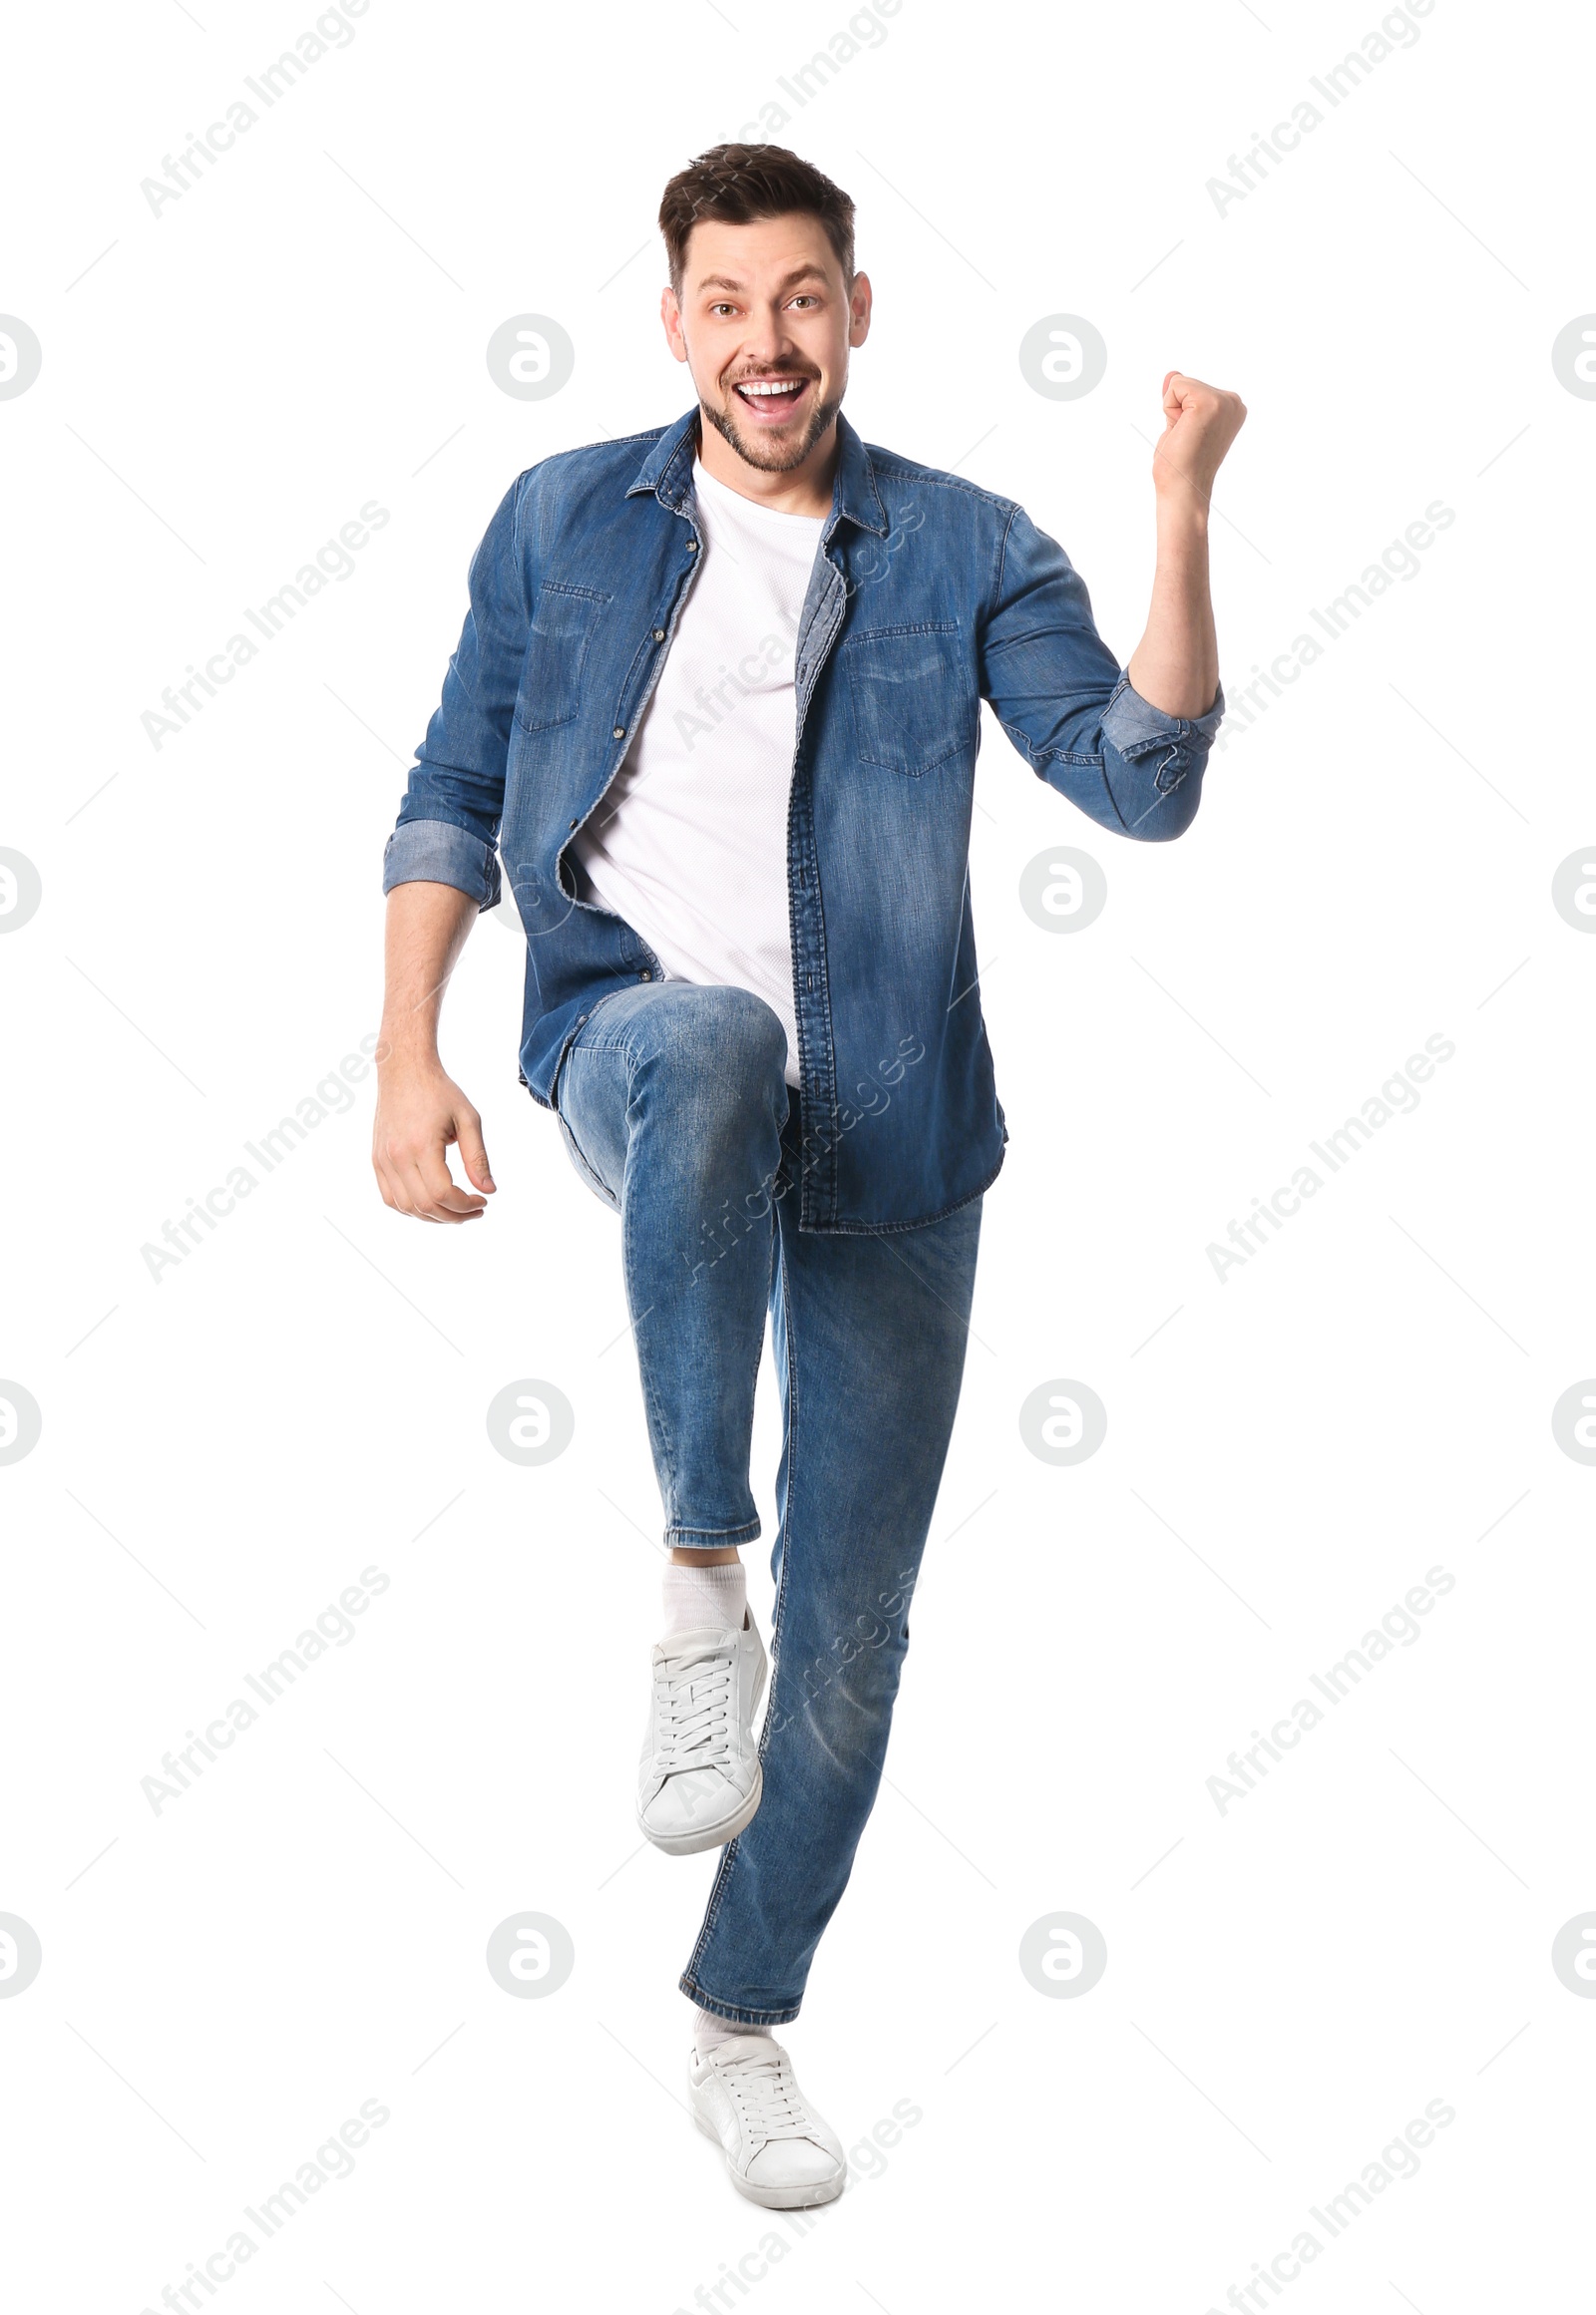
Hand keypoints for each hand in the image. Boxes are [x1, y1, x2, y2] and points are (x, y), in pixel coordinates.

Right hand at [372, 1049, 494, 1222]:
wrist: (404, 1070)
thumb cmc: (440, 1092)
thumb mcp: (468, 1119)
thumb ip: (477, 1158)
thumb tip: (488, 1191)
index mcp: (421, 1145)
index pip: (443, 1194)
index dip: (466, 1205)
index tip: (483, 1200)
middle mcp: (397, 1156)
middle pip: (425, 1206)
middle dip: (454, 1216)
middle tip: (475, 1210)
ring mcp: (383, 1160)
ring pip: (406, 1207)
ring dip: (434, 1217)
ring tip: (456, 1209)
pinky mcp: (377, 1160)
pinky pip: (390, 1198)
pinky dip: (411, 1209)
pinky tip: (432, 1203)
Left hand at [1152, 371, 1246, 509]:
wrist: (1183, 490)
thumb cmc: (1180, 465)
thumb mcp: (1179, 423)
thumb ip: (1180, 399)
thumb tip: (1172, 374)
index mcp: (1232, 407)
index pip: (1192, 389)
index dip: (1180, 413)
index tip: (1190, 437)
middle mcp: (1234, 402)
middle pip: (1186, 383)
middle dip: (1176, 410)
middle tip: (1186, 439)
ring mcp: (1225, 402)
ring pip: (1179, 383)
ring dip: (1172, 412)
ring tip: (1185, 437)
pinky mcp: (1210, 403)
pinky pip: (1175, 386)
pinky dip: (1169, 410)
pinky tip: (1182, 431)